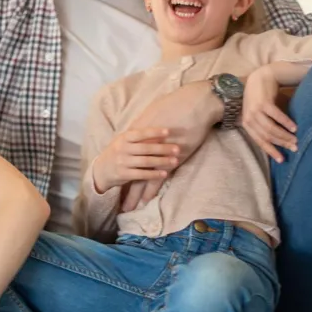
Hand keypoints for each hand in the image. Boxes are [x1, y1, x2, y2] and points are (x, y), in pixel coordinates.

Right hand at [91, 127, 178, 193]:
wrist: (101, 170)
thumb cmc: (118, 153)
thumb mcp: (123, 141)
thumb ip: (138, 137)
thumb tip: (161, 132)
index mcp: (123, 138)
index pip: (140, 133)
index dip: (154, 132)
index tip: (168, 131)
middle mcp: (122, 149)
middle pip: (145, 148)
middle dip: (163, 148)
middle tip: (177, 149)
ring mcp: (122, 162)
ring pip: (145, 161)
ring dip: (162, 161)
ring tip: (175, 161)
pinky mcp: (123, 174)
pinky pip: (141, 174)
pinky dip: (154, 174)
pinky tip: (164, 173)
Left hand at [119, 83, 218, 209]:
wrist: (194, 103)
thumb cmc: (179, 104)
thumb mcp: (157, 111)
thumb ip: (149, 122)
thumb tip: (147, 123)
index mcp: (139, 134)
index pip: (128, 157)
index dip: (123, 170)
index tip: (117, 180)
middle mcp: (143, 146)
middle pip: (130, 170)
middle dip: (124, 186)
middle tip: (116, 201)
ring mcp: (155, 154)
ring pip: (141, 178)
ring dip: (135, 194)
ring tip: (127, 208)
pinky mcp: (169, 160)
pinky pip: (156, 178)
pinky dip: (150, 190)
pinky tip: (144, 201)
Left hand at [242, 65, 297, 162]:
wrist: (260, 77)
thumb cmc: (261, 98)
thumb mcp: (259, 113)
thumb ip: (265, 125)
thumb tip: (279, 141)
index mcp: (247, 124)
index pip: (260, 141)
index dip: (271, 151)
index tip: (282, 160)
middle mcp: (249, 119)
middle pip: (267, 136)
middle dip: (282, 144)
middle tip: (295, 148)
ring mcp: (255, 111)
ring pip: (271, 129)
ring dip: (285, 135)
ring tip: (296, 139)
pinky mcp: (263, 103)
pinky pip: (276, 116)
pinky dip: (286, 123)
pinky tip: (294, 128)